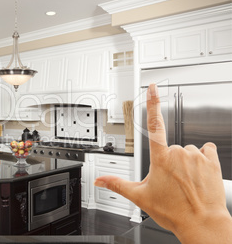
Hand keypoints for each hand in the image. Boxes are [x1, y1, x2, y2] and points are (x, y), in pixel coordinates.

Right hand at [95, 84, 231, 243]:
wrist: (202, 223)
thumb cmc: (174, 211)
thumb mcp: (140, 197)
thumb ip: (117, 184)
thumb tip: (99, 180)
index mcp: (160, 158)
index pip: (153, 124)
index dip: (152, 103)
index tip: (153, 88)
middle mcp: (178, 152)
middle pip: (169, 147)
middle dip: (168, 160)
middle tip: (170, 181)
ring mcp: (196, 156)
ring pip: (186, 151)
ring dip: (185, 162)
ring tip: (185, 181)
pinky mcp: (212, 160)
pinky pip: (206, 150)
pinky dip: (202, 159)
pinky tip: (199, 173)